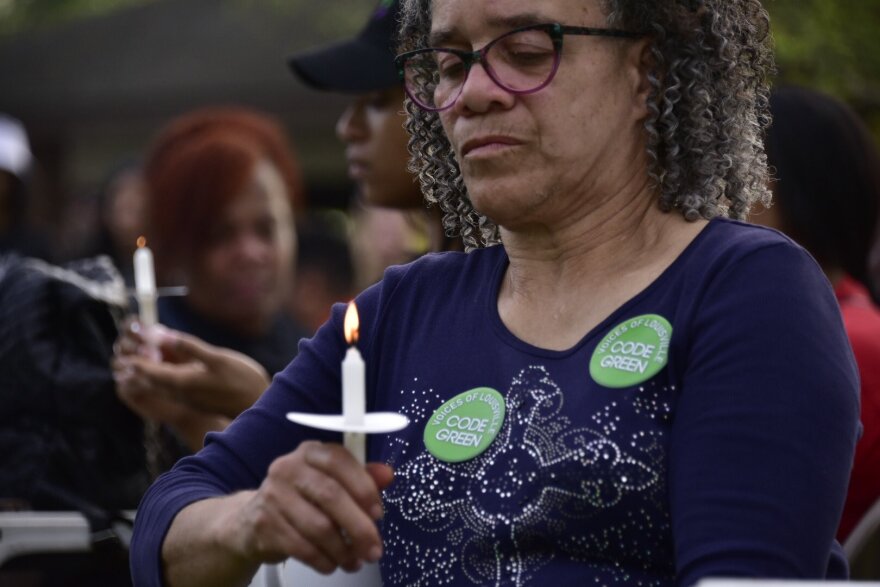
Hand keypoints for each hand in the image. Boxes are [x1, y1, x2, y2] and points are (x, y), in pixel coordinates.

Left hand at [113, 322, 269, 417]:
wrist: (259, 405)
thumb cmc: (241, 380)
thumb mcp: (216, 358)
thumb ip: (188, 346)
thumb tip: (162, 334)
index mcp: (182, 382)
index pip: (148, 370)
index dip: (136, 357)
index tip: (126, 344)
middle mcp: (180, 393)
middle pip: (149, 380)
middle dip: (136, 366)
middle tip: (124, 352)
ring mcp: (188, 397)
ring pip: (158, 384)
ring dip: (147, 371)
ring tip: (136, 360)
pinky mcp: (196, 398)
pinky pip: (169, 386)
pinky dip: (161, 375)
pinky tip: (164, 366)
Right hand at [225, 442, 393, 573]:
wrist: (251, 519)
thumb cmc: (302, 498)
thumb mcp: (331, 481)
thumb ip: (361, 477)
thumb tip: (388, 474)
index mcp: (310, 452)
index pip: (339, 460)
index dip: (363, 487)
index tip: (378, 513)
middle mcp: (288, 468)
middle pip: (331, 496)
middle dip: (359, 527)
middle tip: (374, 549)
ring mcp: (273, 496)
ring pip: (318, 527)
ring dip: (343, 550)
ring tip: (355, 561)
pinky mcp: (264, 524)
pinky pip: (302, 547)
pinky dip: (323, 560)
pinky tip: (332, 564)